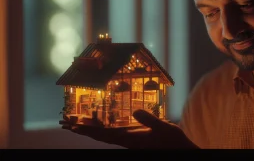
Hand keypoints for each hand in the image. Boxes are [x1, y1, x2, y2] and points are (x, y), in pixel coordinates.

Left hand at [63, 109, 198, 148]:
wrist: (180, 151)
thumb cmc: (172, 141)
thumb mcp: (163, 128)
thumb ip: (149, 120)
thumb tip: (135, 111)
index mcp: (130, 139)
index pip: (103, 134)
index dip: (86, 129)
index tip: (71, 124)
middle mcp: (126, 141)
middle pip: (98, 135)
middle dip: (81, 128)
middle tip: (65, 122)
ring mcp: (129, 141)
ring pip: (104, 135)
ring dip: (89, 129)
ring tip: (76, 123)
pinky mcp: (133, 139)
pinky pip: (112, 133)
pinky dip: (102, 128)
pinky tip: (100, 124)